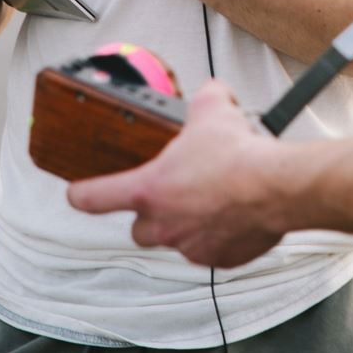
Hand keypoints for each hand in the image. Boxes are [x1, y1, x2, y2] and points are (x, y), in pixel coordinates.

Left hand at [68, 80, 287, 267]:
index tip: (76, 193)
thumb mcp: (212, 109)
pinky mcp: (220, 259)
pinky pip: (211, 249)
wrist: (276, 187)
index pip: (95, 196)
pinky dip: (218, 235)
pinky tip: (234, 212)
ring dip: (188, 222)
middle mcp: (164, 223)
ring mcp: (191, 246)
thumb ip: (203, 100)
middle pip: (139, 229)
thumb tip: (211, 93)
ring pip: (178, 238)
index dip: (82, 193)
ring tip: (213, 197)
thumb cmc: (239, 154)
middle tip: (170, 193)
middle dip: (149, 214)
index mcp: (149, 189)